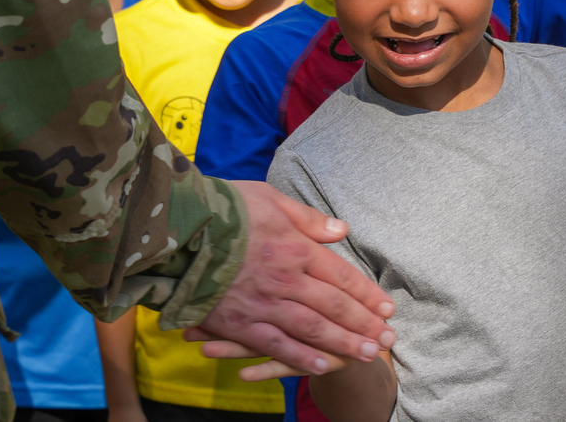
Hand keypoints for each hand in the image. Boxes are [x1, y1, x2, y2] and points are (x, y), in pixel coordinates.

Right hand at [196, 181, 395, 374]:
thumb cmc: (222, 208)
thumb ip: (307, 218)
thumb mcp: (269, 199)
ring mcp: (263, 304)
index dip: (366, 293)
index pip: (341, 274)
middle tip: (388, 339)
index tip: (387, 307)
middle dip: (364, 324)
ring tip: (368, 355)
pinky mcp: (238, 322)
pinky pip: (275, 345)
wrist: (177, 231)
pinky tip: (320, 367)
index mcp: (295, 247)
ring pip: (312, 329)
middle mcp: (286, 279)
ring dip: (343, 343)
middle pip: (334, 306)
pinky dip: (299, 358)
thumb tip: (341, 230)